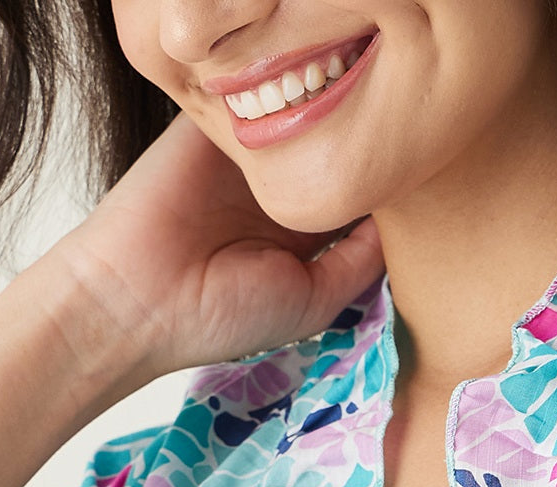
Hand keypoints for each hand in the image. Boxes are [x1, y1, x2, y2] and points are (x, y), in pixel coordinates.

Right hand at [57, 110, 385, 381]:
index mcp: (301, 236)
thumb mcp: (314, 300)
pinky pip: (258, 102)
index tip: (415, 191)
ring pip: (304, 126)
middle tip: (395, 153)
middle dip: (363, 159)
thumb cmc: (225, 314)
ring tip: (360, 131)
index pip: (355, 203)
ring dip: (328, 126)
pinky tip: (312, 113)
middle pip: (335, 160)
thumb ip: (360, 263)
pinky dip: (284, 102)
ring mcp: (247, 159)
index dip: (383, 196)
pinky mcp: (216, 128)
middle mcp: (277, 194)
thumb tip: (399, 224)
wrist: (141, 295)